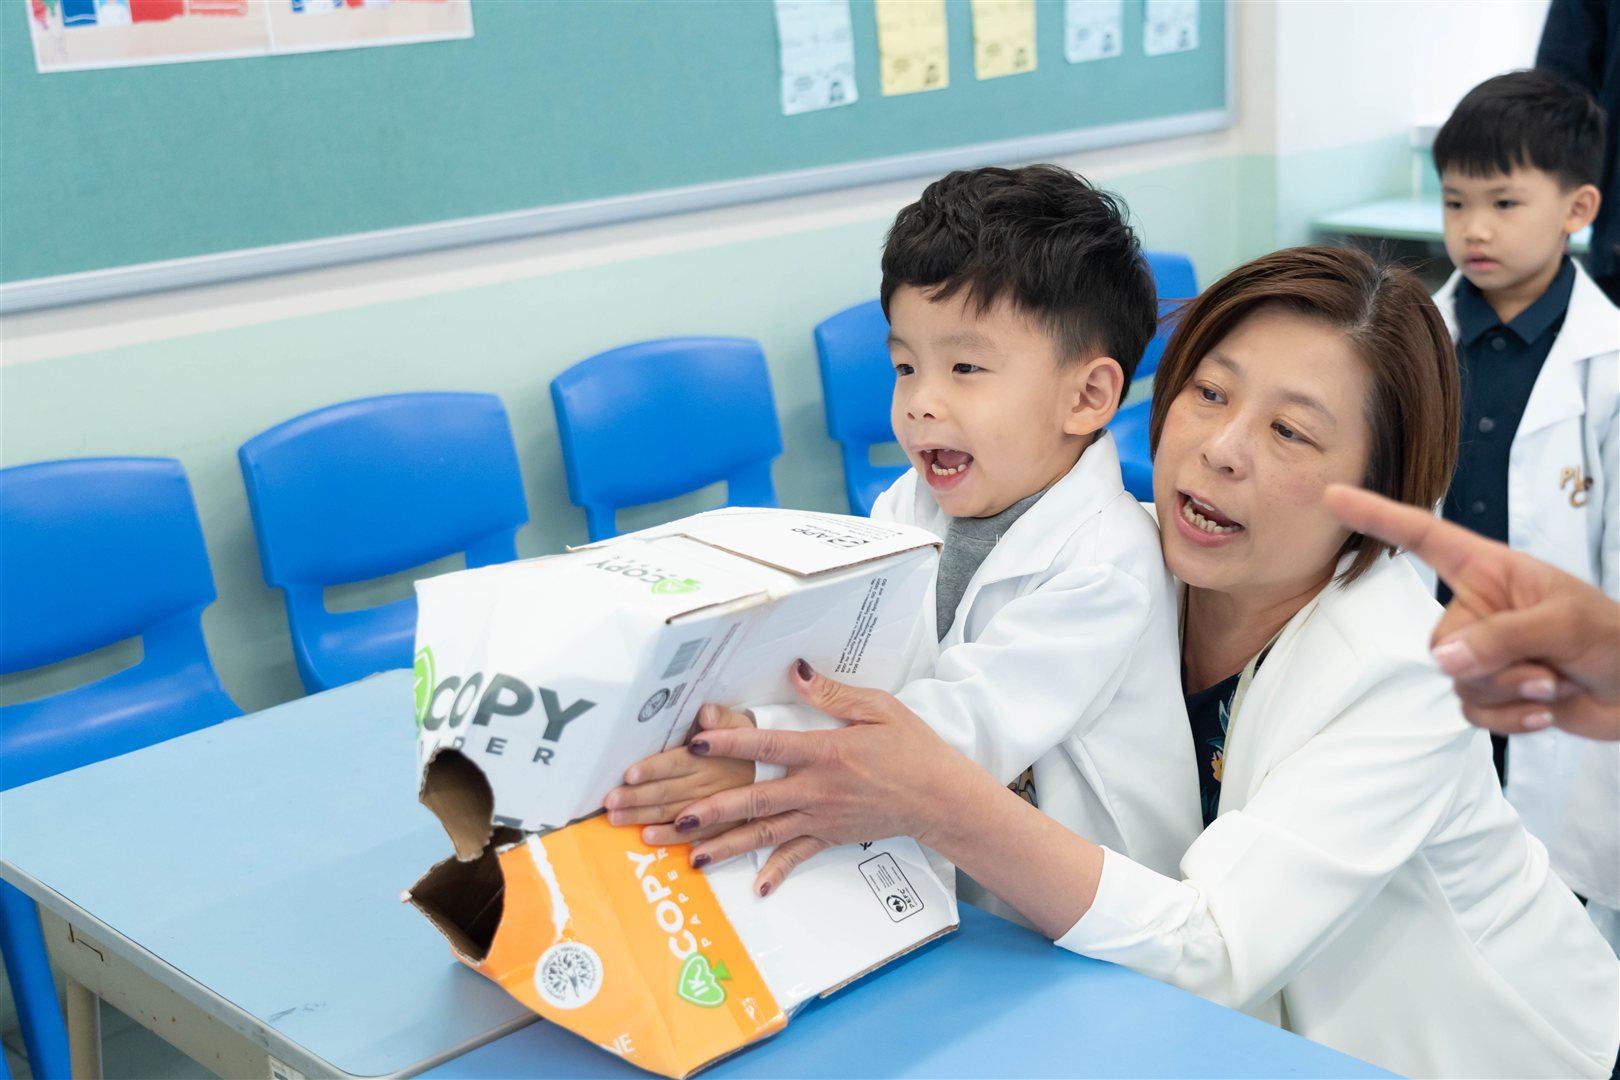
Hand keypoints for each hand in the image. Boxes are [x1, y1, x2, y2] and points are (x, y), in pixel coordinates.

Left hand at [603, 704, 754, 842]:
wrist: (784, 775)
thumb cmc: (753, 747)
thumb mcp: (744, 726)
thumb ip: (723, 718)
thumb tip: (705, 712)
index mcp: (713, 759)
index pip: (678, 763)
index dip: (654, 769)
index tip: (630, 774)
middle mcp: (713, 786)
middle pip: (670, 792)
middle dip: (637, 798)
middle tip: (610, 802)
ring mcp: (717, 810)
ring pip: (676, 816)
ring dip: (646, 818)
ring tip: (618, 819)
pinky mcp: (721, 827)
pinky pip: (695, 836)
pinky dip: (671, 839)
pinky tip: (649, 837)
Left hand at [676, 660, 982, 896]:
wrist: (941, 796)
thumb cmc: (912, 747)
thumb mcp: (878, 708)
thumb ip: (832, 694)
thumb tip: (796, 672)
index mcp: (826, 752)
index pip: (769, 746)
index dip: (731, 743)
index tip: (697, 741)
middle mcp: (818, 789)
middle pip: (756, 799)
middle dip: (713, 809)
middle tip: (675, 817)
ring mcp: (823, 817)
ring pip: (767, 833)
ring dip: (729, 845)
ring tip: (693, 856)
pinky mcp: (832, 836)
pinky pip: (799, 856)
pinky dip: (777, 873)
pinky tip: (755, 887)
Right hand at [1324, 484, 1619, 740]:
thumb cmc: (1615, 639)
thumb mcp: (1563, 624)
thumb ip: (1500, 637)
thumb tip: (1442, 661)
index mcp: (1492, 571)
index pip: (1423, 538)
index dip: (1376, 516)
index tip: (1333, 497)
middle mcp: (1479, 608)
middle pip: (1440, 641)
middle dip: (1491, 664)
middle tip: (1545, 668)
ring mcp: (1484, 652)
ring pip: (1455, 682)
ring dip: (1509, 693)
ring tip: (1553, 683)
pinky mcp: (1492, 691)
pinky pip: (1472, 712)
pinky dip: (1510, 720)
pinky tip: (1545, 711)